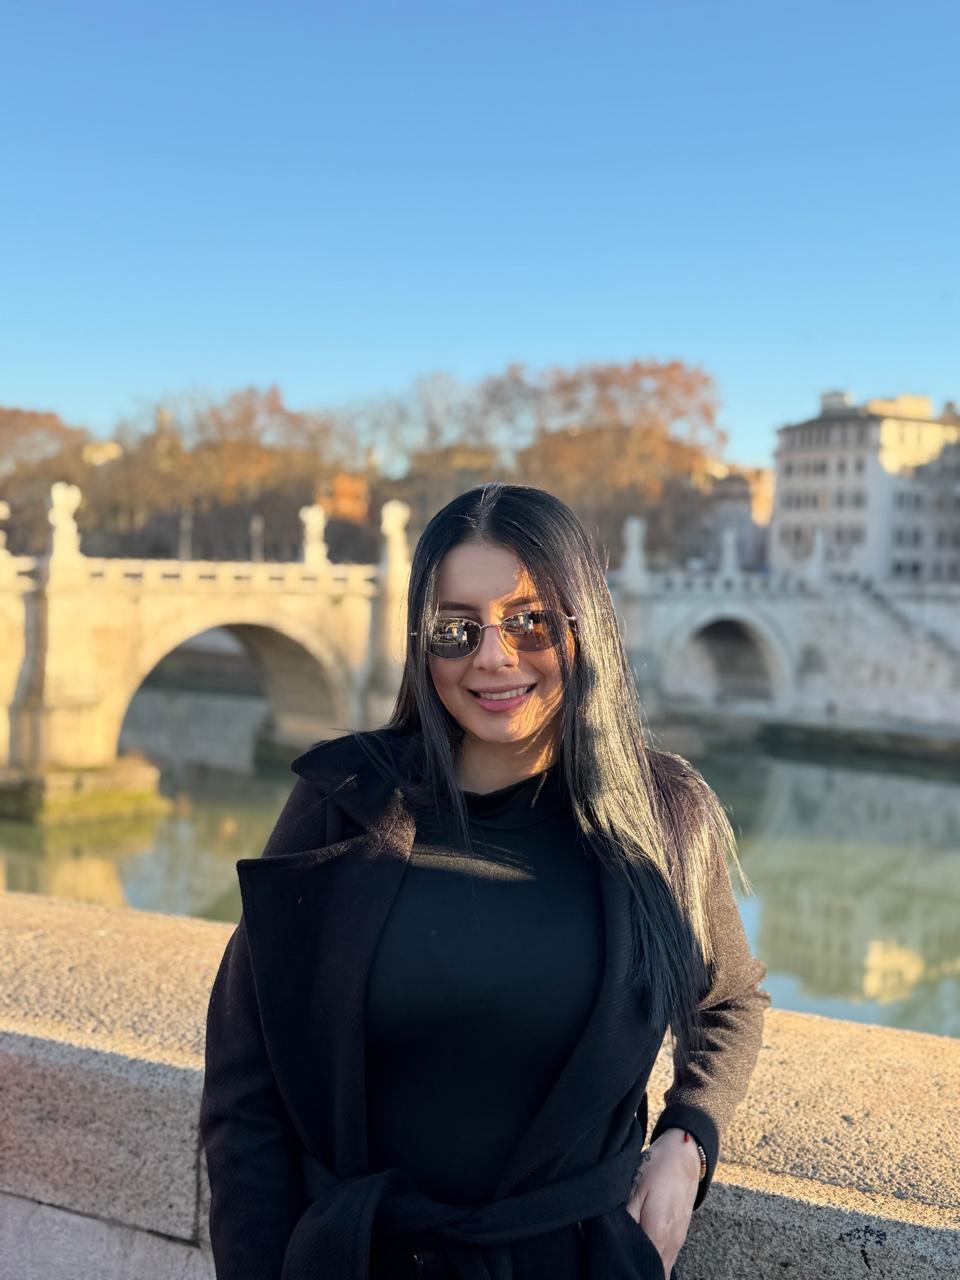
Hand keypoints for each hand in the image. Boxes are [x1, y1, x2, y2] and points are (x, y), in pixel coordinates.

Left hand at [624, 1127, 699, 1276]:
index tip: (617, 1266)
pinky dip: (657, 1261)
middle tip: (620, 1265)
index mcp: (657, 1232)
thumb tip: (616, 1240)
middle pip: (654, 1270)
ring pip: (662, 1266)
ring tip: (631, 1260)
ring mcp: (678, 1240)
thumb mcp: (636, 1188)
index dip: (629, 1266)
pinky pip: (668, 1257)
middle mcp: (671, 1242)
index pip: (643, 1265)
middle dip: (638, 1269)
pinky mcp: (680, 1234)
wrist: (685, 1155)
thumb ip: (627, 1218)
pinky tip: (645, 1254)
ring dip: (649, 1266)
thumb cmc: (658, 1168)